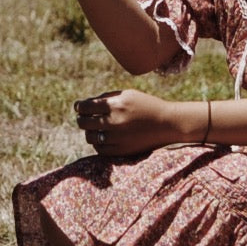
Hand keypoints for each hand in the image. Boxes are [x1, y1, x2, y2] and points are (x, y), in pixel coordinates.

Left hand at [73, 89, 197, 156]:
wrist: (167, 124)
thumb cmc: (147, 105)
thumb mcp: (128, 94)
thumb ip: (106, 98)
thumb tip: (84, 104)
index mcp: (116, 105)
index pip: (86, 107)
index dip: (79, 107)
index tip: (79, 107)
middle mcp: (115, 122)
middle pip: (84, 122)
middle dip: (81, 119)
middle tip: (84, 118)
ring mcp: (117, 138)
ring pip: (90, 137)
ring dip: (89, 132)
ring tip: (95, 128)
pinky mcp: (121, 150)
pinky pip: (99, 149)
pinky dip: (98, 143)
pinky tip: (103, 138)